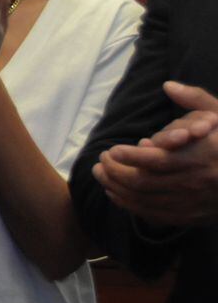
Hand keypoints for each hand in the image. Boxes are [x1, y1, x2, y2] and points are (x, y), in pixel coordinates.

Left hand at [94, 81, 217, 226]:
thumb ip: (196, 100)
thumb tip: (167, 85)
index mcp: (202, 157)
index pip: (155, 160)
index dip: (128, 156)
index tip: (111, 150)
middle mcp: (196, 182)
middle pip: (143, 182)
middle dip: (114, 172)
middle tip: (99, 163)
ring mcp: (194, 202)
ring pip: (145, 201)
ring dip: (117, 189)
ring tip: (102, 176)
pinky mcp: (194, 216)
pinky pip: (155, 216)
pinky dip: (132, 206)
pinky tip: (119, 195)